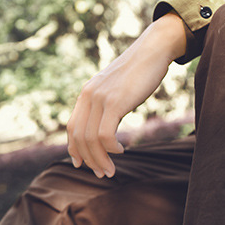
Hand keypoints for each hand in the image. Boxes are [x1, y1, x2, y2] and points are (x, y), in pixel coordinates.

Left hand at [66, 12, 187, 177]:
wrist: (152, 50)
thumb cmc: (139, 72)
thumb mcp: (116, 89)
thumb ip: (106, 104)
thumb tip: (106, 125)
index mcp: (86, 94)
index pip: (72, 127)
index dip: (74, 149)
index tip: (81, 165)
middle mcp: (88, 96)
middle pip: (79, 137)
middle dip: (89, 160)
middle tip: (101, 174)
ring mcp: (100, 98)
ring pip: (91, 140)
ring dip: (100, 160)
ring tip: (110, 170)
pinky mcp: (114, 102)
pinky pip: (104, 135)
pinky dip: (111, 148)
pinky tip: (121, 150)